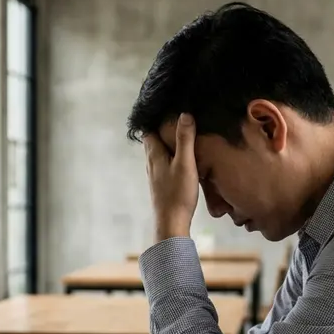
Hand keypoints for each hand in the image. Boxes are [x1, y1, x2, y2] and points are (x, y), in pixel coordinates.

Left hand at [144, 113, 198, 241]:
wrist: (171, 222)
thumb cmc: (178, 193)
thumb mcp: (185, 163)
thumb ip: (185, 139)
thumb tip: (184, 114)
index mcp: (154, 155)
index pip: (148, 130)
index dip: (155, 120)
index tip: (166, 111)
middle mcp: (151, 163)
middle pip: (153, 141)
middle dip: (162, 130)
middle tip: (177, 120)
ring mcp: (155, 175)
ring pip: (159, 153)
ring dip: (168, 144)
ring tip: (182, 136)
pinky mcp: (162, 184)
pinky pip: (164, 164)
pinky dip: (171, 157)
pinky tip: (182, 159)